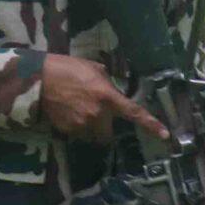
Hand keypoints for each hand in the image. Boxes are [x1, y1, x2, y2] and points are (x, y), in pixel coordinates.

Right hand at [39, 54, 165, 141]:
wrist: (39, 79)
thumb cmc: (68, 68)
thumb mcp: (94, 68)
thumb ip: (108, 83)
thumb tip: (114, 91)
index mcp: (107, 97)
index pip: (134, 113)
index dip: (151, 124)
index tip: (166, 135)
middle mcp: (97, 115)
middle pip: (109, 133)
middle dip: (106, 127)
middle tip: (97, 114)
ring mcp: (82, 125)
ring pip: (94, 136)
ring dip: (92, 129)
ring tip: (80, 112)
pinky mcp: (68, 131)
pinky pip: (79, 134)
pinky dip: (77, 128)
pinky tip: (69, 113)